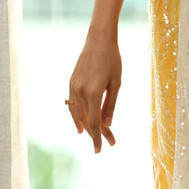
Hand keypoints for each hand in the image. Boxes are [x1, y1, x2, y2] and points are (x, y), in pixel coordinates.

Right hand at [67, 37, 121, 152]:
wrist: (99, 40)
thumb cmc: (112, 60)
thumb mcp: (116, 84)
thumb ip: (111, 106)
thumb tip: (108, 125)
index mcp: (93, 93)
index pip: (95, 123)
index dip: (99, 137)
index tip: (102, 149)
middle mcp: (80, 92)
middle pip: (86, 120)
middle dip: (96, 134)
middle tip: (107, 144)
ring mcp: (73, 87)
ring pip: (77, 114)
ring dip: (85, 126)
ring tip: (92, 137)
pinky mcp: (71, 83)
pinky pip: (72, 104)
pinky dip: (75, 116)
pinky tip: (79, 124)